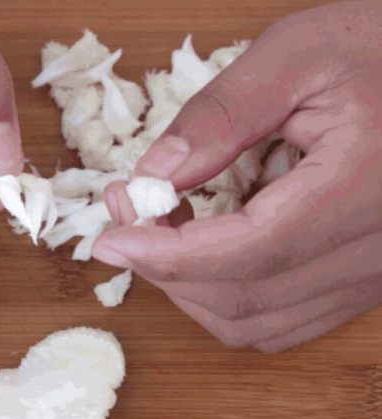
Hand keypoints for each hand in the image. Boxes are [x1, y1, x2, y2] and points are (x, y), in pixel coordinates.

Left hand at [93, 0, 381, 351]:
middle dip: (163, 264)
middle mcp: (373, 249)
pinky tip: (201, 250)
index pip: (248, 251)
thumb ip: (220, 116)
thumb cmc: (376, 50)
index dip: (167, 255)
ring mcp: (370, 274)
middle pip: (242, 296)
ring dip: (187, 285)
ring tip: (157, 226)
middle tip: (125, 209)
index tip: (110, 237)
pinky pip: (279, 320)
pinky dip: (222, 297)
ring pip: (254, 322)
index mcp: (359, 189)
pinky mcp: (359, 280)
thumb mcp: (296, 56)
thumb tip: (151, 177)